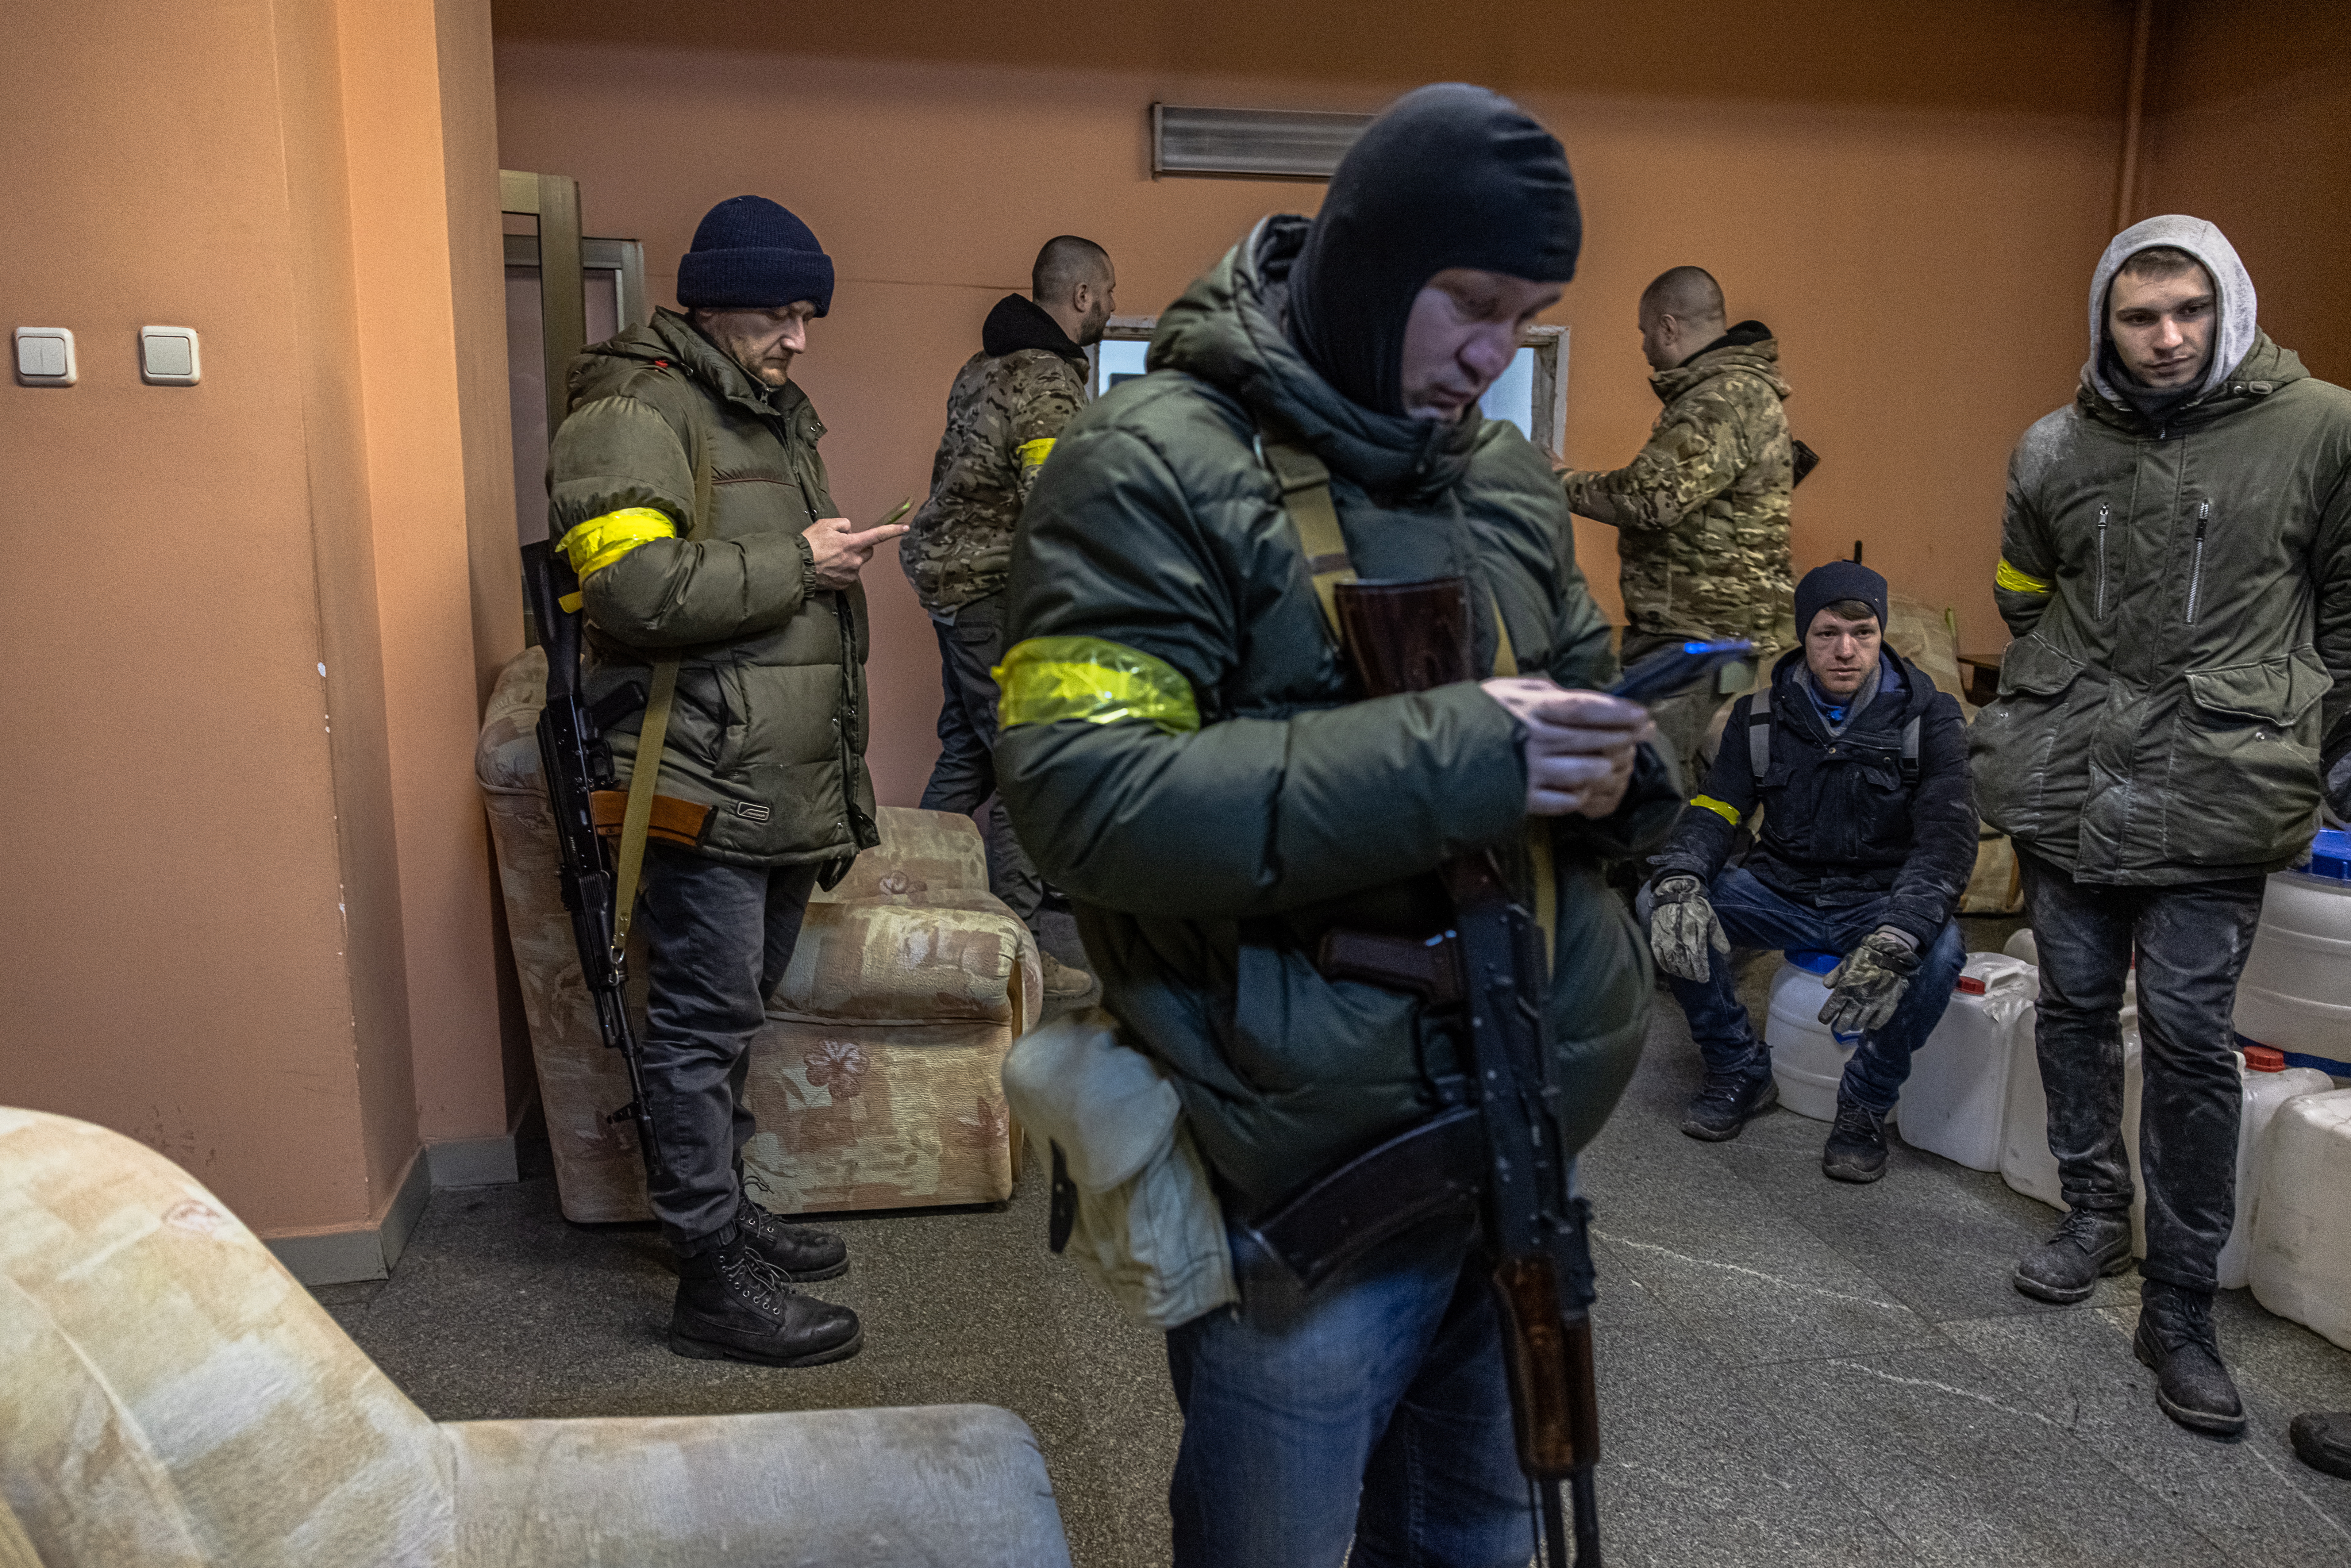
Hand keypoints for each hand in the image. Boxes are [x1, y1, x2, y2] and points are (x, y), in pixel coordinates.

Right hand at [803, 516, 909, 589]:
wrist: (797, 567)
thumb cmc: (809, 545)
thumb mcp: (825, 524)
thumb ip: (842, 524)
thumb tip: (850, 530)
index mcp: (852, 544)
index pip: (877, 535)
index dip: (892, 531)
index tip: (905, 528)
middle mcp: (854, 560)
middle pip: (868, 552)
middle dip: (860, 547)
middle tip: (843, 544)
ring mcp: (850, 573)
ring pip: (857, 563)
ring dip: (849, 559)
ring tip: (830, 557)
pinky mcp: (843, 583)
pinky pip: (849, 574)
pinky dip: (842, 570)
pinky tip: (829, 567)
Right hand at [1480, 678, 1653, 818]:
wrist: (1433, 757)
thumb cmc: (1472, 719)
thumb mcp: (1504, 691)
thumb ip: (1542, 690)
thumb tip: (1573, 695)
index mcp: (1530, 709)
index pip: (1584, 708)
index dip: (1617, 712)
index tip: (1641, 713)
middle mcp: (1535, 741)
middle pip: (1594, 740)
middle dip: (1626, 737)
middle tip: (1642, 733)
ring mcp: (1531, 773)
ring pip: (1588, 774)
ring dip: (1609, 769)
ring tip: (1617, 762)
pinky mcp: (1525, 800)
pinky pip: (1567, 802)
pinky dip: (1584, 796)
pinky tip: (1589, 788)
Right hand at [1647, 873, 1726, 982]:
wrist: (1674, 893)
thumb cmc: (1695, 906)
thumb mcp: (1711, 918)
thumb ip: (1717, 936)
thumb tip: (1725, 951)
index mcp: (1695, 939)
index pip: (1699, 963)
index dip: (1701, 973)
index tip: (1704, 978)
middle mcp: (1680, 943)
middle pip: (1685, 967)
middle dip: (1691, 974)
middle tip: (1695, 977)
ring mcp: (1667, 942)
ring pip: (1673, 965)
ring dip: (1679, 972)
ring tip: (1684, 973)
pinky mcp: (1656, 939)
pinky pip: (1660, 958)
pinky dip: (1666, 966)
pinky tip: (1671, 968)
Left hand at [1819, 927, 1922, 1036]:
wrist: (1890, 956)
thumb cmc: (1865, 957)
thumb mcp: (1844, 964)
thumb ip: (1834, 975)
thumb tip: (1826, 986)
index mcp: (1845, 988)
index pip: (1832, 1008)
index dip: (1826, 1016)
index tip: (1824, 1020)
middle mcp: (1858, 999)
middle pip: (1845, 1020)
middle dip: (1839, 1026)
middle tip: (1838, 1027)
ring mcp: (1874, 1004)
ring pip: (1860, 1024)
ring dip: (1854, 1026)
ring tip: (1852, 1025)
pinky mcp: (1887, 1006)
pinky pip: (1877, 1022)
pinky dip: (1871, 1025)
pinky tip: (1868, 1023)